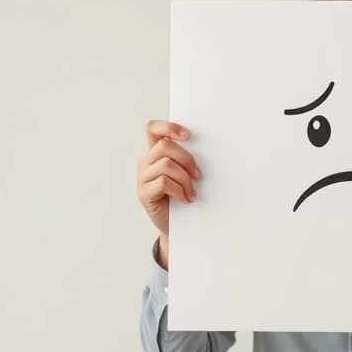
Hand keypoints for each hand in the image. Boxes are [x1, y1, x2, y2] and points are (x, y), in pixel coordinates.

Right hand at [136, 120, 200, 266]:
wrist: (177, 224)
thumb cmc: (184, 195)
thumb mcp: (186, 173)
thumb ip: (187, 159)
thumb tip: (208, 148)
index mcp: (155, 152)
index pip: (153, 129)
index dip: (168, 127)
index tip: (188, 135)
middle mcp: (146, 162)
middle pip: (165, 146)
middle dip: (187, 159)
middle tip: (199, 175)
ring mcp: (142, 178)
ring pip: (166, 165)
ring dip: (185, 179)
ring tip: (192, 192)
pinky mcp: (143, 193)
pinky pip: (164, 182)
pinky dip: (179, 190)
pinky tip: (186, 198)